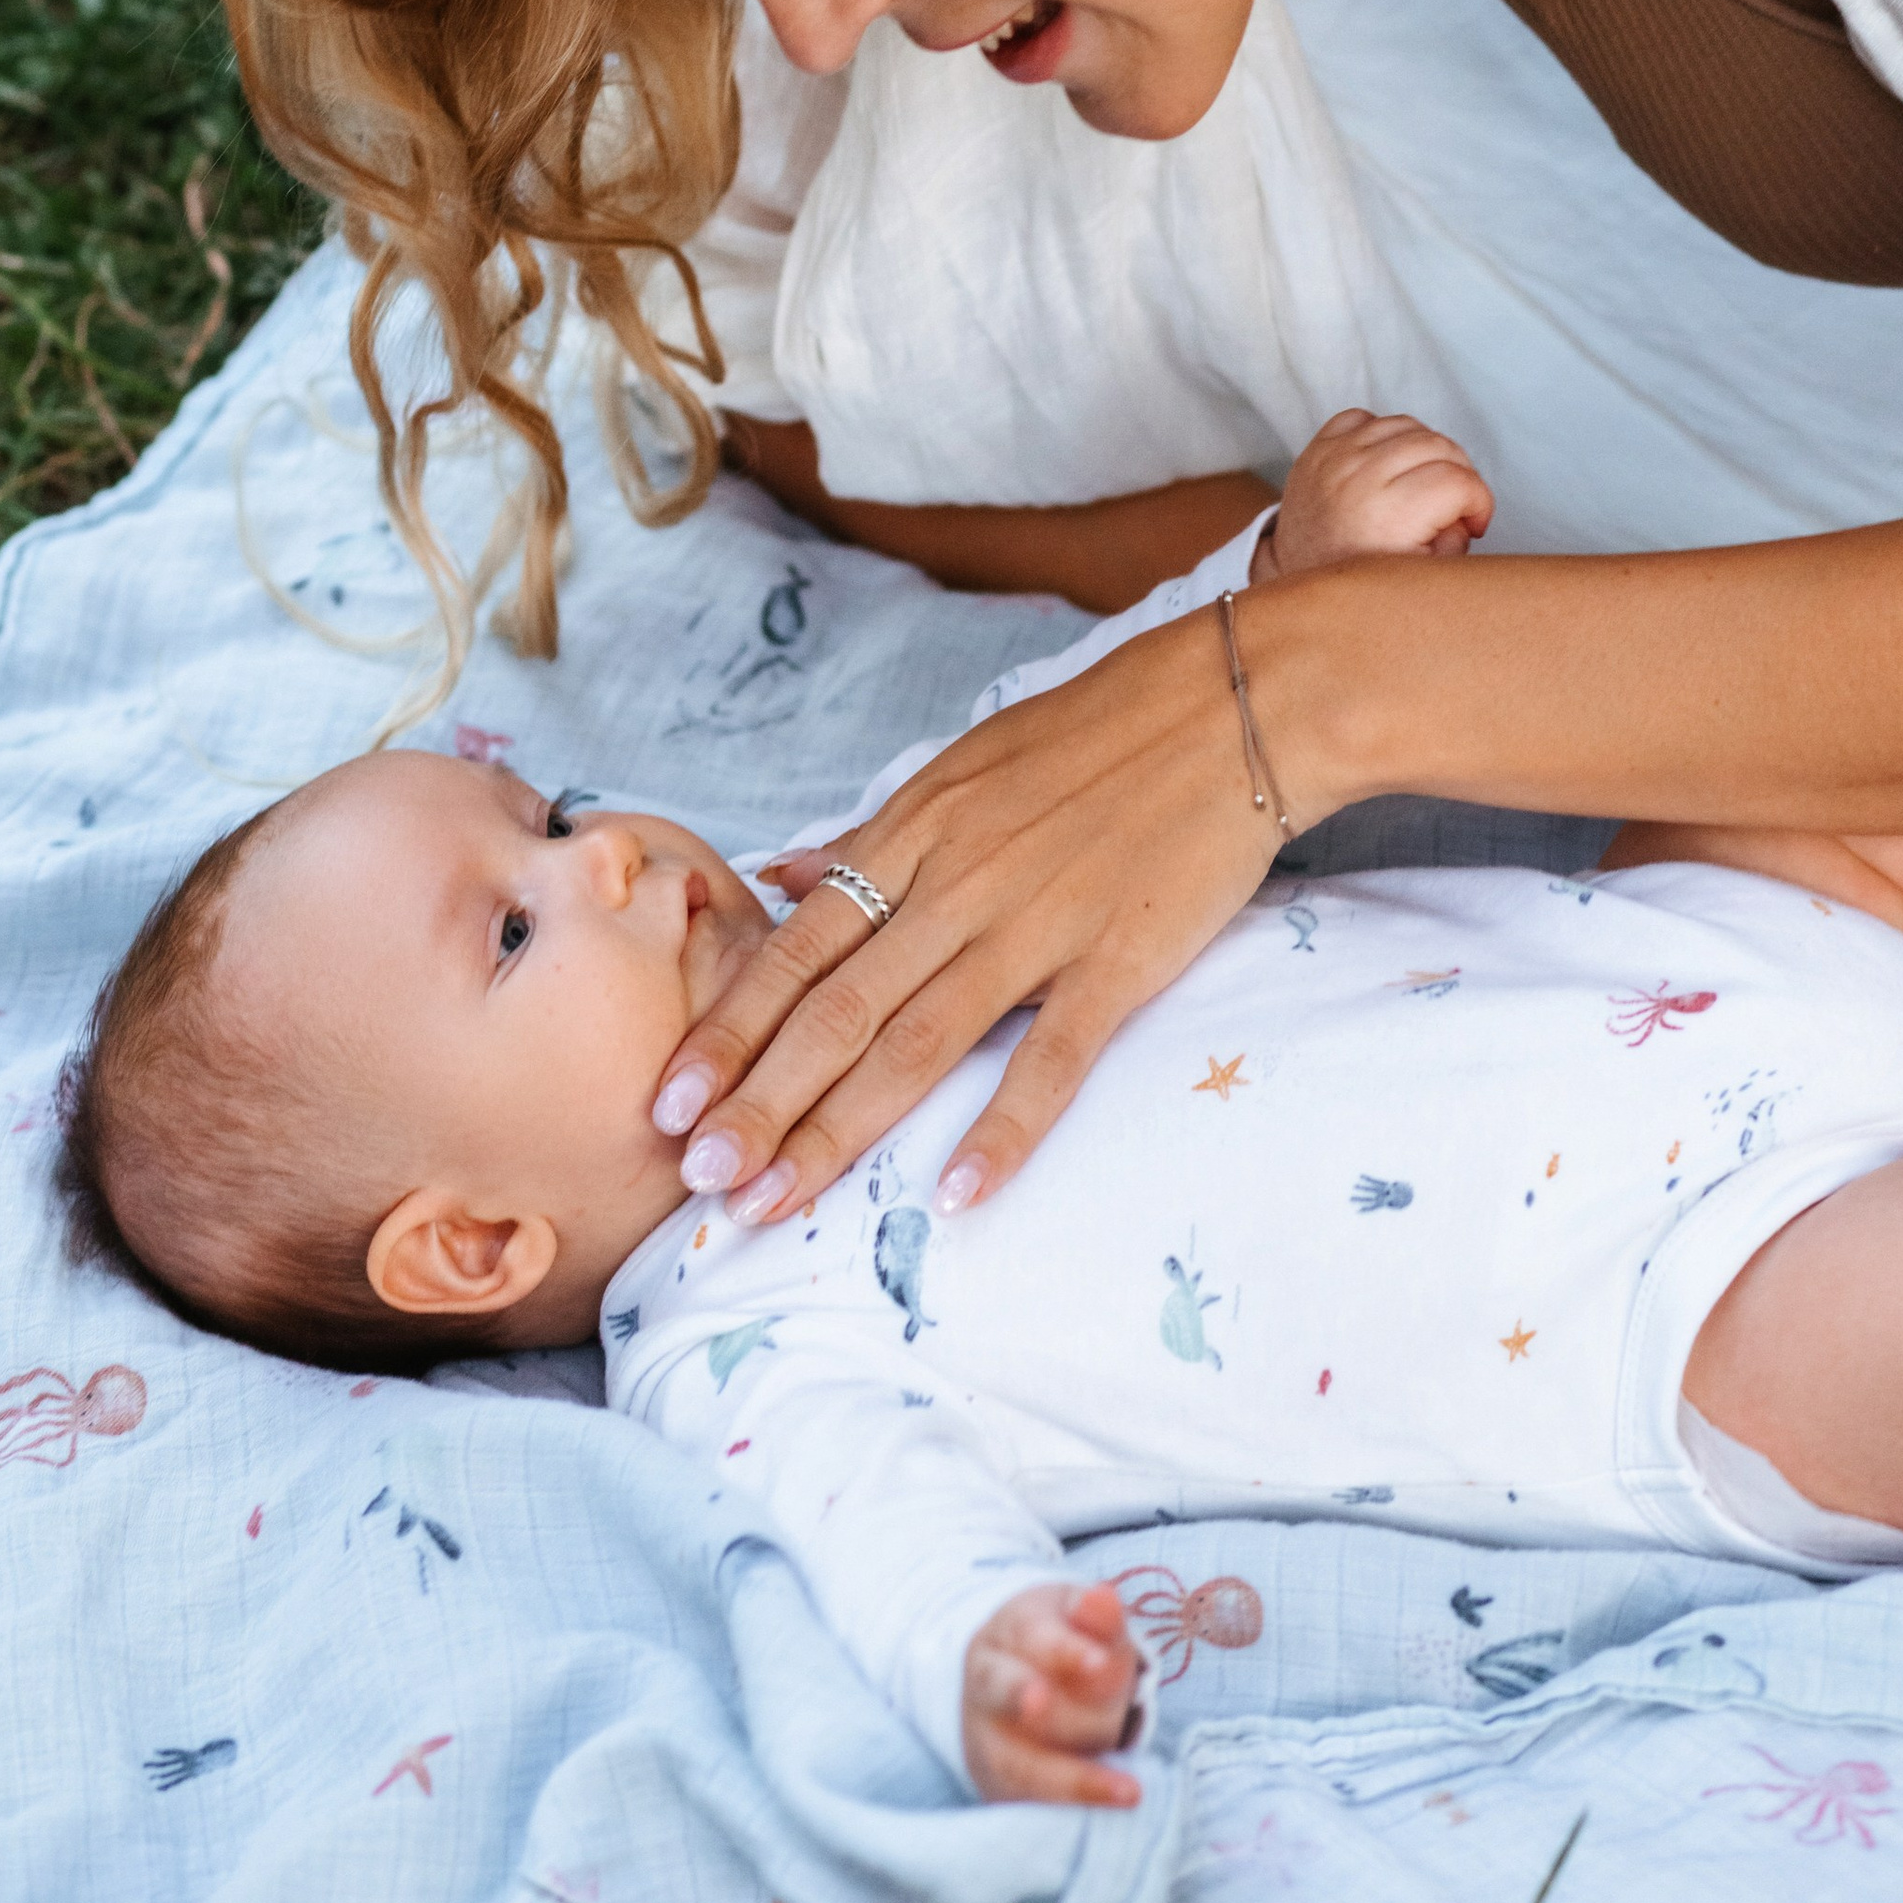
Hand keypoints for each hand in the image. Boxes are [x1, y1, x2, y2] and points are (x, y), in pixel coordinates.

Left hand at [655, 589, 1307, 1218]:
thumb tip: (781, 874)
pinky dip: (1002, 1128)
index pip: (796, 950)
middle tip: (697, 1176)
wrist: (1233, 702)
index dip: (728, 1030)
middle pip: (835, 1010)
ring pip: (914, 1043)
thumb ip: (872, 836)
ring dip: (834, 1129)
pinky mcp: (1118, 959)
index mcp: (913, 836)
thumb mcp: (963, 765)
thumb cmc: (1097, 733)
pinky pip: (1050, 1057)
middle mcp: (955, 884)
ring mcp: (1035, 924)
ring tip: (772, 1200)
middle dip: (757, 1101)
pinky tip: (955, 1196)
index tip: (668, 1100)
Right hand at [961, 1582, 1142, 1806]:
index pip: (1030, 1638)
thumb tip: (1102, 1598)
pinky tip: (1113, 1807)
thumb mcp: (1078, 1617)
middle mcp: (984, 1687)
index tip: (1099, 1661)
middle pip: (1002, 1693)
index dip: (1064, 1650)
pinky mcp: (996, 1784)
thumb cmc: (1060, 1642)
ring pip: (1015, 1763)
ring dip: (1072, 1779)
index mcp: (1005, 1634)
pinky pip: (1027, 1804)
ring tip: (1127, 1790)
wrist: (1012, 1675)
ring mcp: (984, 1740)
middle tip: (1081, 1720)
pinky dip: (1069, 1808)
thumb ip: (1097, 1615)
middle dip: (1031, 1701)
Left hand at [1255, 405, 1493, 580]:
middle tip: (1455, 502)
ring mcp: (1336, 457)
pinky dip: (1384, 433)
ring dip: (1427, 449)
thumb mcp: (1422, 578)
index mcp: (1390, 516)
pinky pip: (1364, 418)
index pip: (1459, 481)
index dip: (1480, 501)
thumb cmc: (1359, 580)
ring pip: (1407, 424)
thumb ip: (1455, 542)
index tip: (1474, 522)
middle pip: (1439, 445)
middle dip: (1460, 473)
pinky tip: (1387, 462)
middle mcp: (1361, 478)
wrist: (1294, 578)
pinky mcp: (1317, 448)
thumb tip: (1465, 512)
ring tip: (1424, 481)